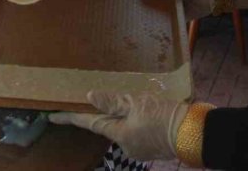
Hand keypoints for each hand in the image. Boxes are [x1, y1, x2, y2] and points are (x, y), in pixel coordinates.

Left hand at [49, 91, 187, 160]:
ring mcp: (140, 149)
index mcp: (119, 133)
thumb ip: (113, 101)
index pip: (88, 122)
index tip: (52, 116)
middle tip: (94, 98)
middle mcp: (126, 145)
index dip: (70, 117)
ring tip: (130, 100)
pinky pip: (137, 132)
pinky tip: (145, 111)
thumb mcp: (137, 103)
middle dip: (102, 114)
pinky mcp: (152, 148)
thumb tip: (89, 97)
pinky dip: (136, 122)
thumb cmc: (165, 115)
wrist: (195, 133)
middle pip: (107, 126)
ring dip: (122, 116)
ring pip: (123, 129)